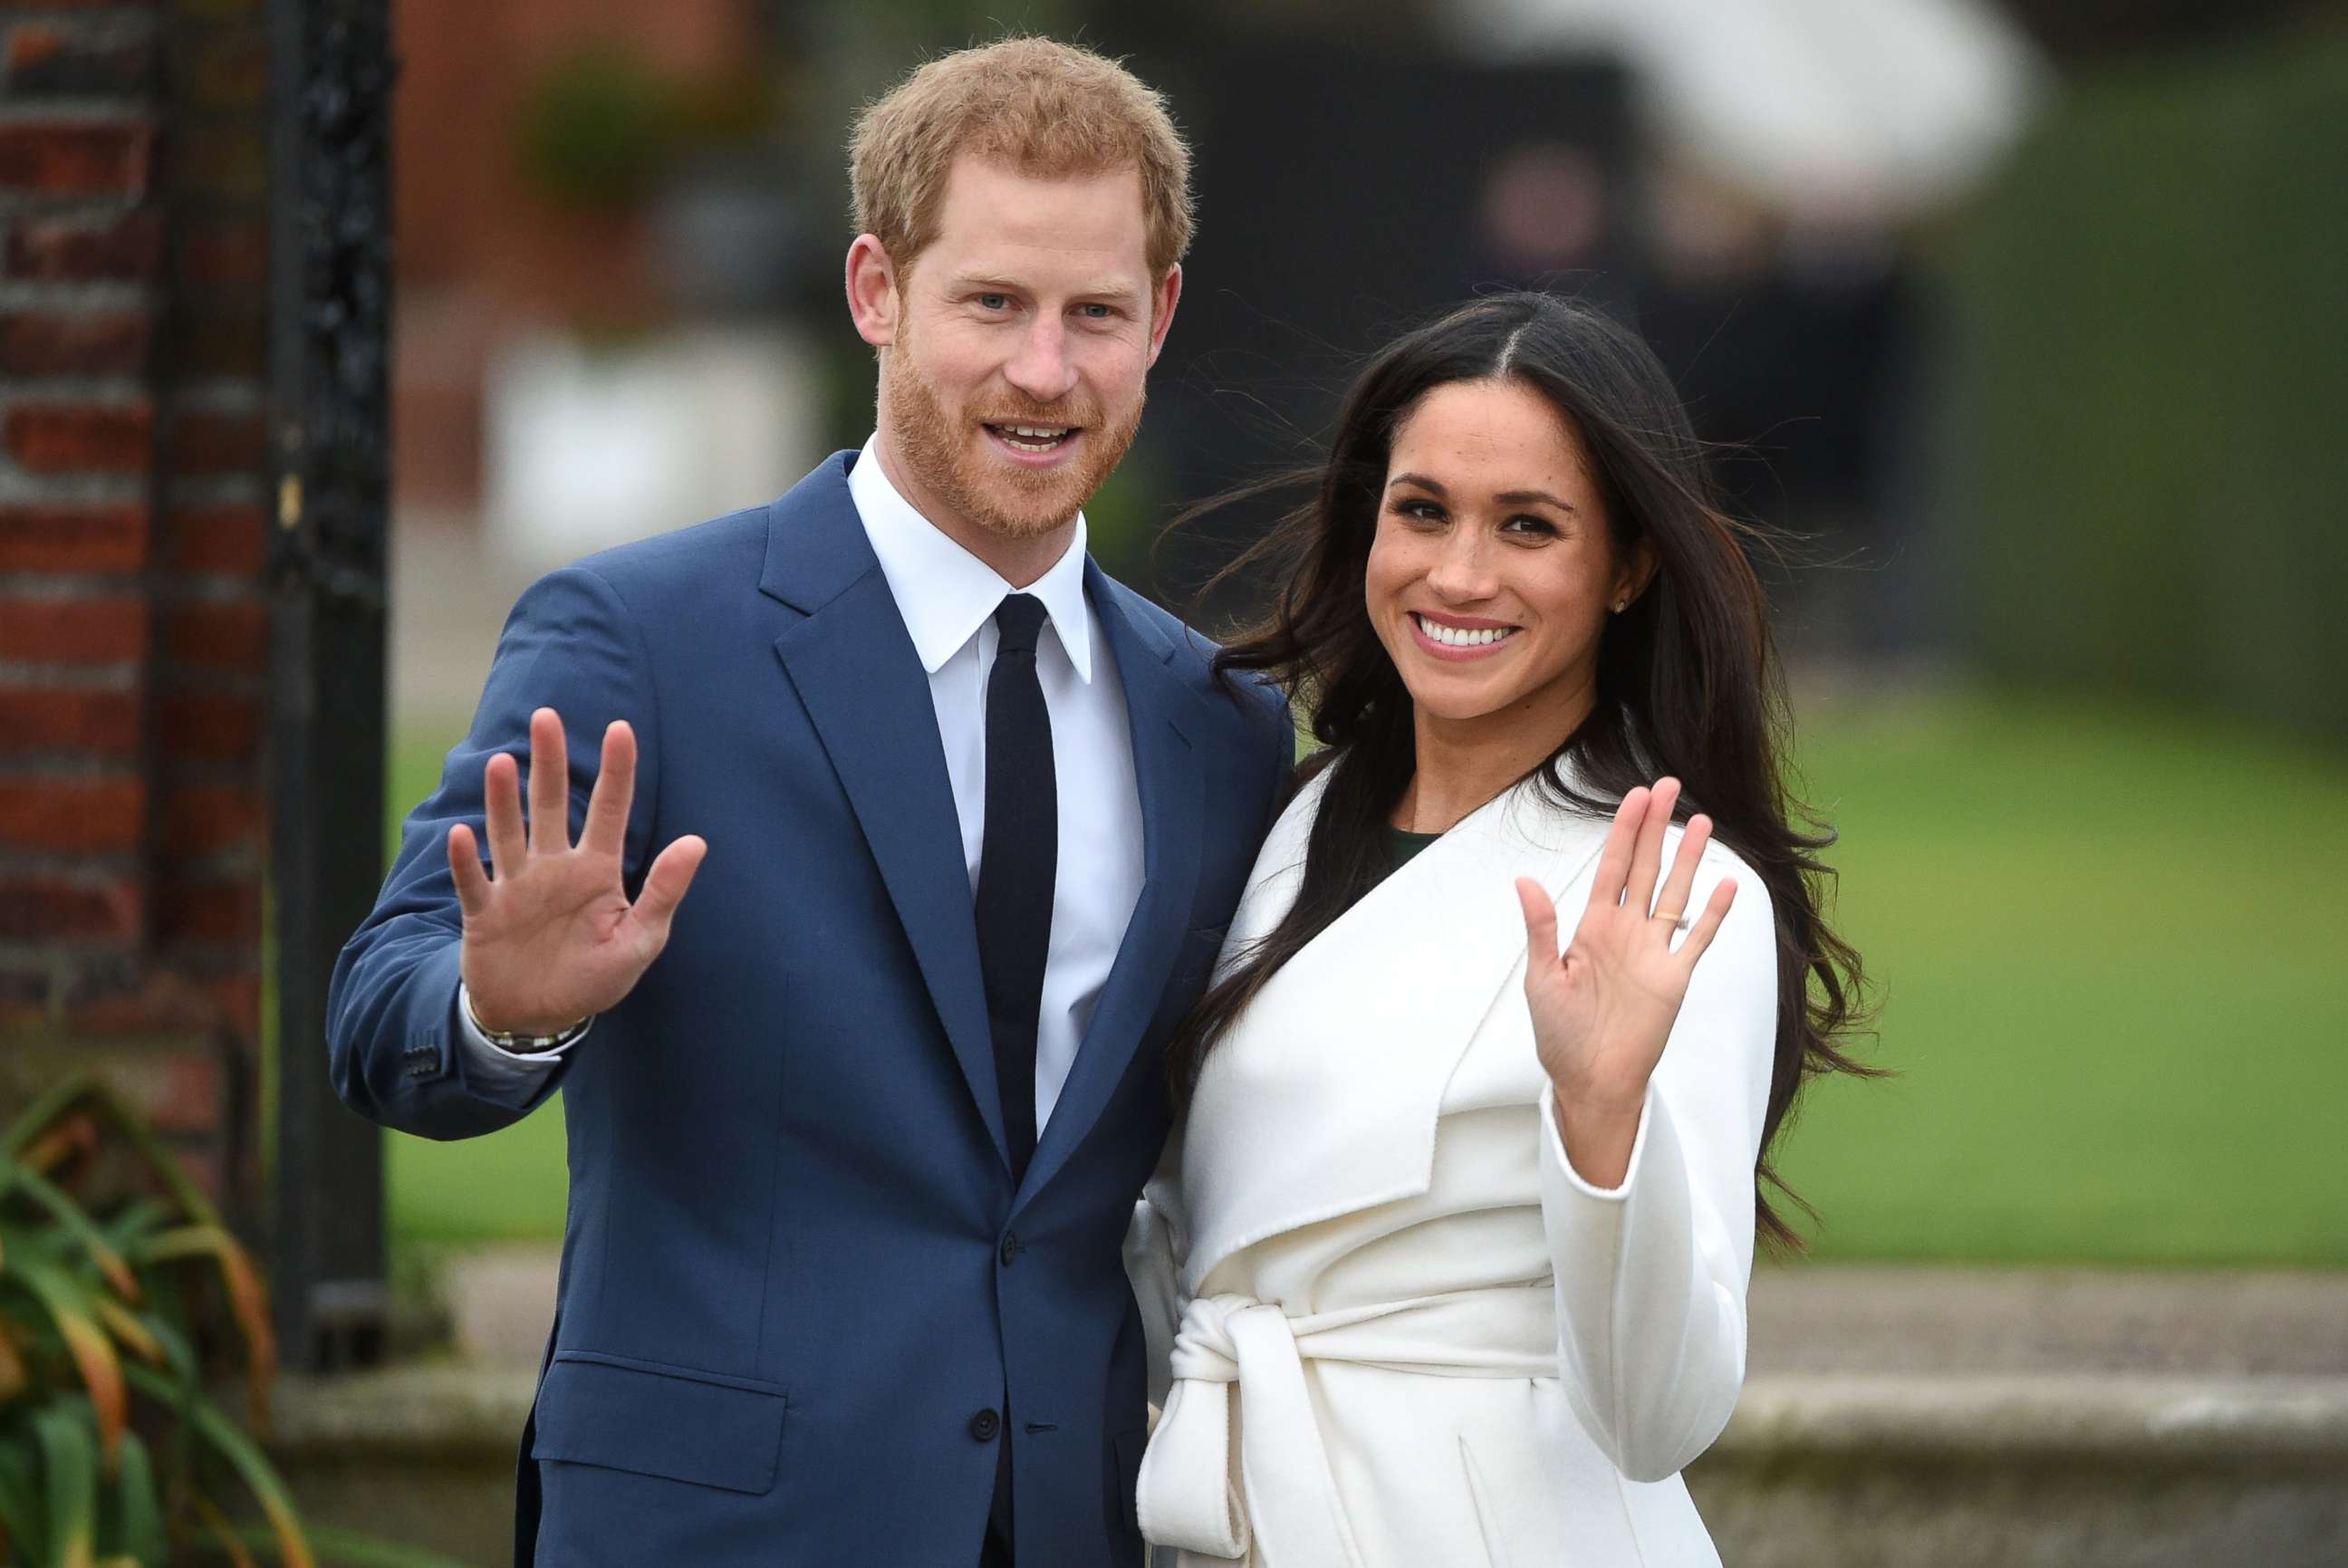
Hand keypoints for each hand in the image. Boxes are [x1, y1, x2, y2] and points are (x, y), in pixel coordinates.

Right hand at [450, 708, 705, 1035]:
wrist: (540, 1017)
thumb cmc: (594, 977)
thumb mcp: (640, 941)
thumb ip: (664, 892)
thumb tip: (696, 842)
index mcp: (598, 871)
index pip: (609, 810)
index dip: (616, 771)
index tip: (621, 728)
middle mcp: (555, 868)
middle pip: (550, 804)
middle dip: (550, 762)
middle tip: (547, 716)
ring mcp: (517, 887)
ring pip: (510, 833)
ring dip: (504, 800)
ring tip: (503, 763)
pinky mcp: (486, 913)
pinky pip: (475, 882)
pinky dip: (467, 860)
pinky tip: (464, 833)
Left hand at [1515, 779, 1735, 1183]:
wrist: (1591, 1080)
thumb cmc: (1560, 1035)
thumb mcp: (1543, 978)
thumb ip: (1542, 928)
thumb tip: (1525, 881)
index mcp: (1593, 927)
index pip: (1612, 867)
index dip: (1624, 831)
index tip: (1635, 796)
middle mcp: (1626, 932)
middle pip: (1645, 868)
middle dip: (1655, 827)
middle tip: (1668, 785)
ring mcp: (1654, 952)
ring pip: (1675, 893)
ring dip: (1687, 859)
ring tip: (1701, 820)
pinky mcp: (1676, 978)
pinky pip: (1699, 938)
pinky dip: (1715, 912)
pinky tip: (1728, 883)